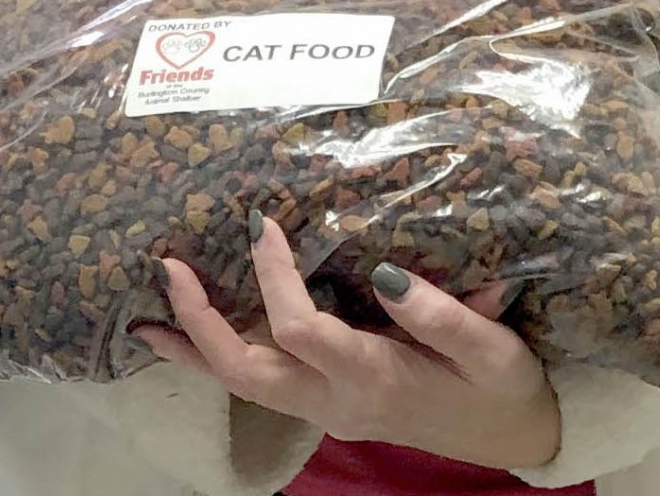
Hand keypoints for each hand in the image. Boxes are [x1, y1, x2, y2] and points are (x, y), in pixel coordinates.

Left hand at [136, 216, 561, 471]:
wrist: (511, 436)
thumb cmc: (501, 386)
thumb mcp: (491, 348)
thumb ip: (442, 314)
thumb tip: (384, 271)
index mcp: (374, 376)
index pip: (300, 329)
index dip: (272, 276)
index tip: (261, 223)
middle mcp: (335, 399)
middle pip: (245, 370)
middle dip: (199, 320)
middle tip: (169, 267)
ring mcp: (323, 409)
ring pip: (240, 384)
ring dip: (194, 347)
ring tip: (147, 313)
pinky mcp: (322, 404)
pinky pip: (255, 384)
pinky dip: (214, 360)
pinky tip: (187, 338)